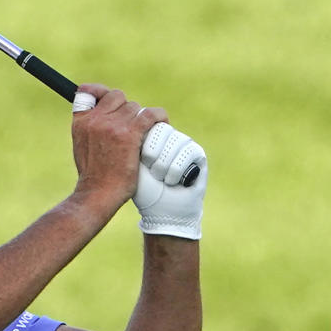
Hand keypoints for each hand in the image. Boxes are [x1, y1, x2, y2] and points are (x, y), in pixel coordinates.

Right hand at [70, 84, 157, 214]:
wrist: (98, 193)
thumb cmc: (93, 175)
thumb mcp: (81, 147)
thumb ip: (89, 128)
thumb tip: (102, 115)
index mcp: (81, 121)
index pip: (88, 92)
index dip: (100, 93)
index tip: (108, 100)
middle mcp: (95, 119)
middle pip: (117, 97)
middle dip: (125, 110)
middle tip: (130, 127)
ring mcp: (112, 125)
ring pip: (134, 107)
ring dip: (140, 118)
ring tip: (144, 132)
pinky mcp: (130, 133)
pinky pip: (150, 114)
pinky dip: (159, 117)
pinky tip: (162, 123)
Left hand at [134, 123, 206, 238]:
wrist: (161, 211)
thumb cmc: (144, 190)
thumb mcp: (132, 163)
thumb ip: (133, 140)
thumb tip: (134, 119)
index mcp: (151, 135)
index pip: (148, 123)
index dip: (144, 146)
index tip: (142, 163)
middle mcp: (168, 136)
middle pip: (161, 129)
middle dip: (153, 154)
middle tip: (152, 172)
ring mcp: (184, 143)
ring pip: (174, 141)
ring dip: (163, 165)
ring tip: (161, 179)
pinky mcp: (198, 153)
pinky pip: (187, 151)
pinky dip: (175, 170)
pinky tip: (172, 181)